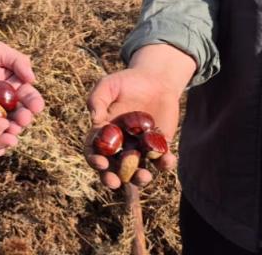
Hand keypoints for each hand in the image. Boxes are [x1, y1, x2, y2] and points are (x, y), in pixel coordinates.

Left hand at [0, 39, 44, 153]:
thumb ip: (16, 60)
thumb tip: (32, 78)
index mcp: (12, 89)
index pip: (27, 98)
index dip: (33, 103)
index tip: (36, 107)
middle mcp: (2, 106)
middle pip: (16, 117)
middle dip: (22, 120)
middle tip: (22, 121)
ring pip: (0, 129)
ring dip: (7, 135)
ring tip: (11, 136)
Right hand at [85, 66, 181, 189]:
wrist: (154, 80)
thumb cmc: (126, 81)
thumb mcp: (108, 85)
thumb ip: (98, 99)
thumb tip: (95, 120)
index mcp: (103, 133)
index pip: (93, 151)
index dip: (94, 159)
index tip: (100, 162)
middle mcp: (119, 146)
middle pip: (113, 168)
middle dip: (112, 178)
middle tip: (114, 183)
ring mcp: (140, 149)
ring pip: (138, 171)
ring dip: (139, 178)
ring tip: (143, 177)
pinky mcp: (160, 147)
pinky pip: (161, 160)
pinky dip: (165, 163)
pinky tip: (168, 160)